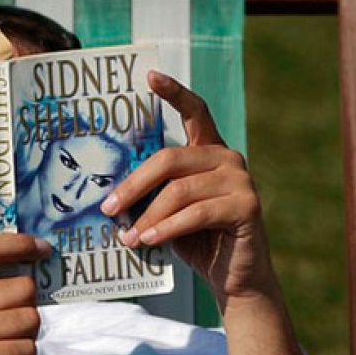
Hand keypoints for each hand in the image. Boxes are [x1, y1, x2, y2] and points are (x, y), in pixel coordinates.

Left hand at [102, 71, 276, 306]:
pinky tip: (148, 241)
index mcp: (209, 150)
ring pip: (179, 190)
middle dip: (133, 185)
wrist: (234, 278)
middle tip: (108, 208)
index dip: (174, 92)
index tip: (150, 76)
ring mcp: (241, 180)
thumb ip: (154, 192)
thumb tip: (110, 193)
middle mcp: (228, 158)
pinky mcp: (247, 205)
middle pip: (170, 158)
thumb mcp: (169, 211)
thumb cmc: (197, 241)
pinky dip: (167, 228)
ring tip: (127, 237)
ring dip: (147, 216)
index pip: (194, 111)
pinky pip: (196, 213)